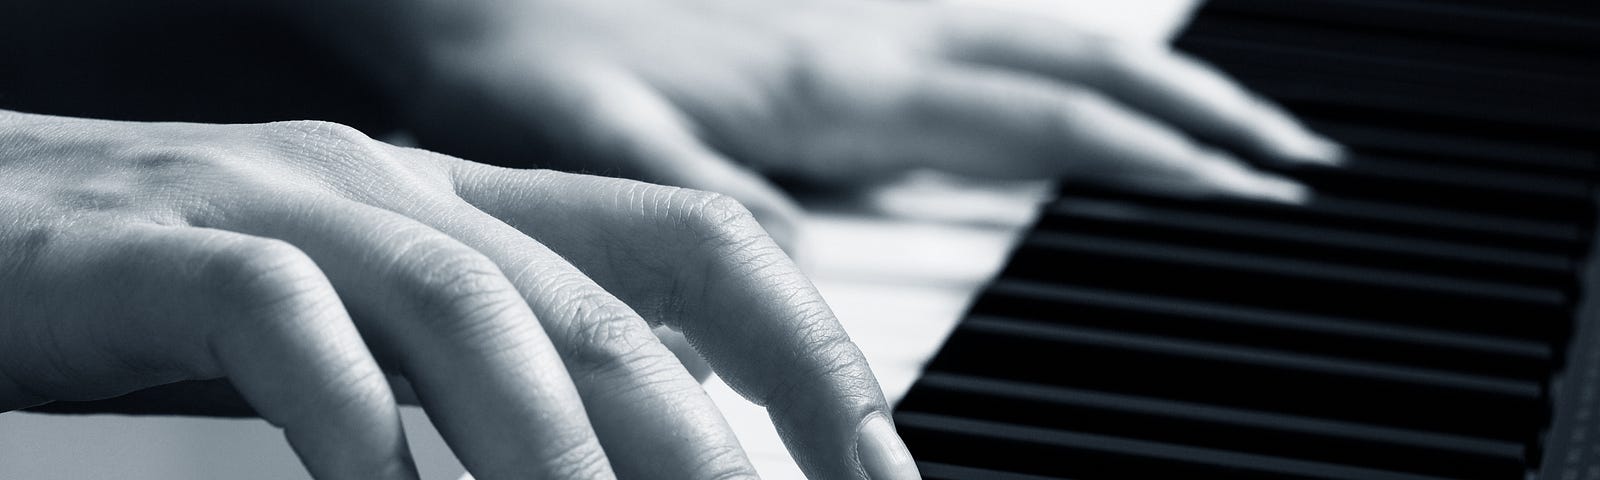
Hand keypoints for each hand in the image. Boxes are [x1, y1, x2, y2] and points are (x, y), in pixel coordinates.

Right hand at [0, 111, 914, 479]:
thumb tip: (627, 457)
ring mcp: (284, 205)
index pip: (703, 253)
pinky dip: (352, 424)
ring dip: (560, 451)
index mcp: (477, 208)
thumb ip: (494, 385)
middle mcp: (406, 192)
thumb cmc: (173, 290)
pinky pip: (279, 321)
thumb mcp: (372, 331)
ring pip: (475, 309)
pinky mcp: (160, 246)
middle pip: (618, 304)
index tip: (880, 476)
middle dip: (716, 445)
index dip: (812, 362)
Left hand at [379, 0, 1341, 247]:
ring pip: (1038, 42)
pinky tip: (1067, 88)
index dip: (1153, 156)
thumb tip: (819, 280)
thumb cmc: (515, 59)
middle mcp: (872, 41)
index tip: (1255, 194)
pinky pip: (978, 34)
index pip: (1037, 115)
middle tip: (1295, 162)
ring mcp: (856, 23)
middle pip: (1072, 68)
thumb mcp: (600, 146)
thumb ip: (711, 209)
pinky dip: (1055, 62)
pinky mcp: (827, 24)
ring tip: (1228, 123)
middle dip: (1194, 116)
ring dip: (1145, 81)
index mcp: (841, 81)